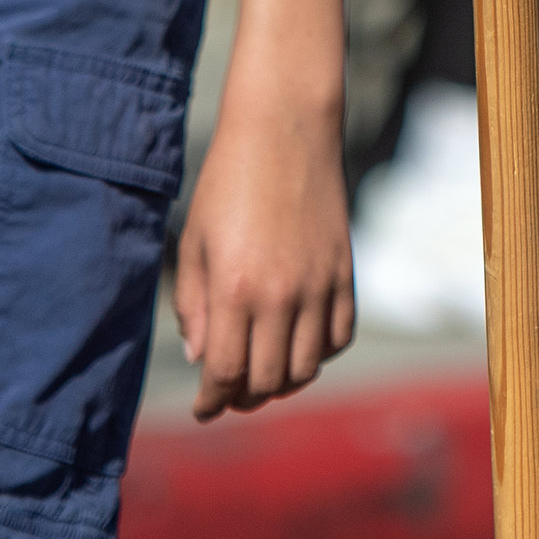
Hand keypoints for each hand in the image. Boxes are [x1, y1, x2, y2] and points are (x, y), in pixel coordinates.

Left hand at [172, 93, 354, 419]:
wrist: (285, 129)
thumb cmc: (228, 182)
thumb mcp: (194, 242)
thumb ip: (193, 306)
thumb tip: (202, 358)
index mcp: (235, 289)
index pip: (224, 373)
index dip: (211, 401)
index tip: (203, 409)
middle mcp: (281, 295)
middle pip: (267, 380)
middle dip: (243, 398)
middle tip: (229, 395)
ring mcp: (319, 285)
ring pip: (308, 367)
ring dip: (283, 382)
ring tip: (264, 375)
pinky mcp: (344, 272)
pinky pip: (340, 336)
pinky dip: (320, 353)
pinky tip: (299, 344)